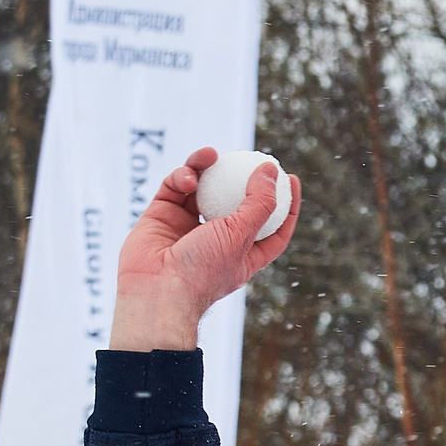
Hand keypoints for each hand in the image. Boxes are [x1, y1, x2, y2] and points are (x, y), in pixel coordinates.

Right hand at [109, 148, 299, 350]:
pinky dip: (182, 177)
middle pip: (234, 201)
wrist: (155, 290)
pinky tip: (187, 177)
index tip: (290, 178)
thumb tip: (271, 170)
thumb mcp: (241, 236)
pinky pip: (174, 189)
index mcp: (244, 253)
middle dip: (241, 178)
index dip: (284, 203)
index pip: (272, 226)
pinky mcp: (161, 216)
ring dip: (205, 168)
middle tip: (250, 155)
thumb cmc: (202, 270)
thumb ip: (259, 203)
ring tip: (210, 155)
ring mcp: (187, 227)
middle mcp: (216, 239)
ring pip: (201, 188)